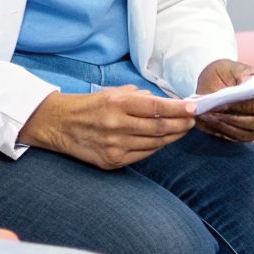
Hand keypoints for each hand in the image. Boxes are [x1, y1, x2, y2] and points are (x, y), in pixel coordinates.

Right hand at [19, 86, 194, 169]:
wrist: (58, 125)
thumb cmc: (90, 105)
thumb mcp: (113, 92)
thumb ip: (140, 96)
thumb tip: (167, 102)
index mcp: (117, 104)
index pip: (156, 108)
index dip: (179, 109)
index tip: (194, 108)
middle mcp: (117, 125)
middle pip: (160, 128)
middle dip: (181, 124)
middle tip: (193, 120)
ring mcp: (115, 146)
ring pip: (155, 144)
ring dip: (173, 137)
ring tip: (182, 129)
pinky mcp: (112, 161)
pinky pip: (143, 155)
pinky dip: (157, 147)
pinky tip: (164, 140)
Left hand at [193, 59, 253, 142]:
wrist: (216, 83)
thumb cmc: (225, 74)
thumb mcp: (229, 68)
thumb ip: (240, 75)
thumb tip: (246, 85)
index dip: (245, 105)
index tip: (224, 103)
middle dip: (233, 118)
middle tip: (212, 112)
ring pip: (245, 132)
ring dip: (225, 125)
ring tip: (207, 116)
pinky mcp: (248, 135)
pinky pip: (236, 137)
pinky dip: (222, 130)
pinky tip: (209, 122)